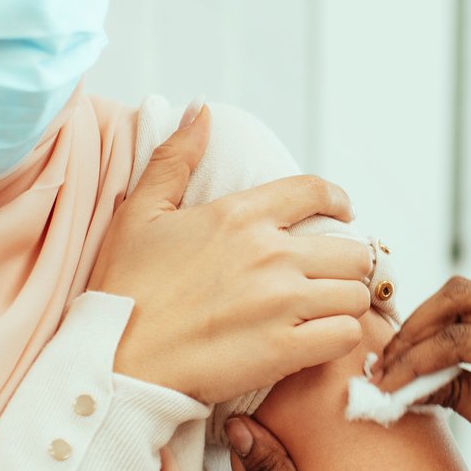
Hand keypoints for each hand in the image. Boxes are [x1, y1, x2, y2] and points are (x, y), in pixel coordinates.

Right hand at [89, 105, 376, 404]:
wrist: (115, 360)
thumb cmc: (125, 288)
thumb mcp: (141, 212)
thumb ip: (175, 158)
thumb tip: (200, 110)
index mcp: (240, 215)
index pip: (315, 192)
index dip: (338, 200)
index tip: (342, 213)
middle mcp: (270, 253)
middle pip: (351, 250)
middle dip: (346, 262)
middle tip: (331, 276)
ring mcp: (281, 303)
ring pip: (355, 294)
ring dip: (345, 301)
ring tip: (327, 309)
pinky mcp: (285, 350)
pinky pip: (346, 335)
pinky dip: (341, 337)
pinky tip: (321, 339)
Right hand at [367, 277, 470, 470]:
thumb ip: (454, 393)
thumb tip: (403, 380)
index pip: (460, 338)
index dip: (414, 361)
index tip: (382, 384)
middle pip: (461, 297)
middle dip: (417, 329)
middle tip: (386, 365)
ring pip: (470, 299)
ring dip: (432, 327)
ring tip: (401, 362)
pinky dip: (456, 331)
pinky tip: (432, 356)